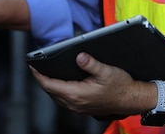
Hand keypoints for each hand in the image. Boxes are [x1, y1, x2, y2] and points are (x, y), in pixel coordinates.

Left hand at [30, 52, 153, 117]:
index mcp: (77, 94)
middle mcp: (75, 103)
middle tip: (38, 66)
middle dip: (43, 79)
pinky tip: (62, 83)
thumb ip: (90, 63)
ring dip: (50, 86)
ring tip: (47, 73)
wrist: (131, 99)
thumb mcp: (106, 71)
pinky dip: (59, 91)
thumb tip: (78, 56)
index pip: (50, 85)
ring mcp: (78, 107)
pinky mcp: (82, 108)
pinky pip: (64, 100)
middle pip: (50, 91)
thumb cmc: (121, 86)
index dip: (39, 75)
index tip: (33, 66)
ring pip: (56, 97)